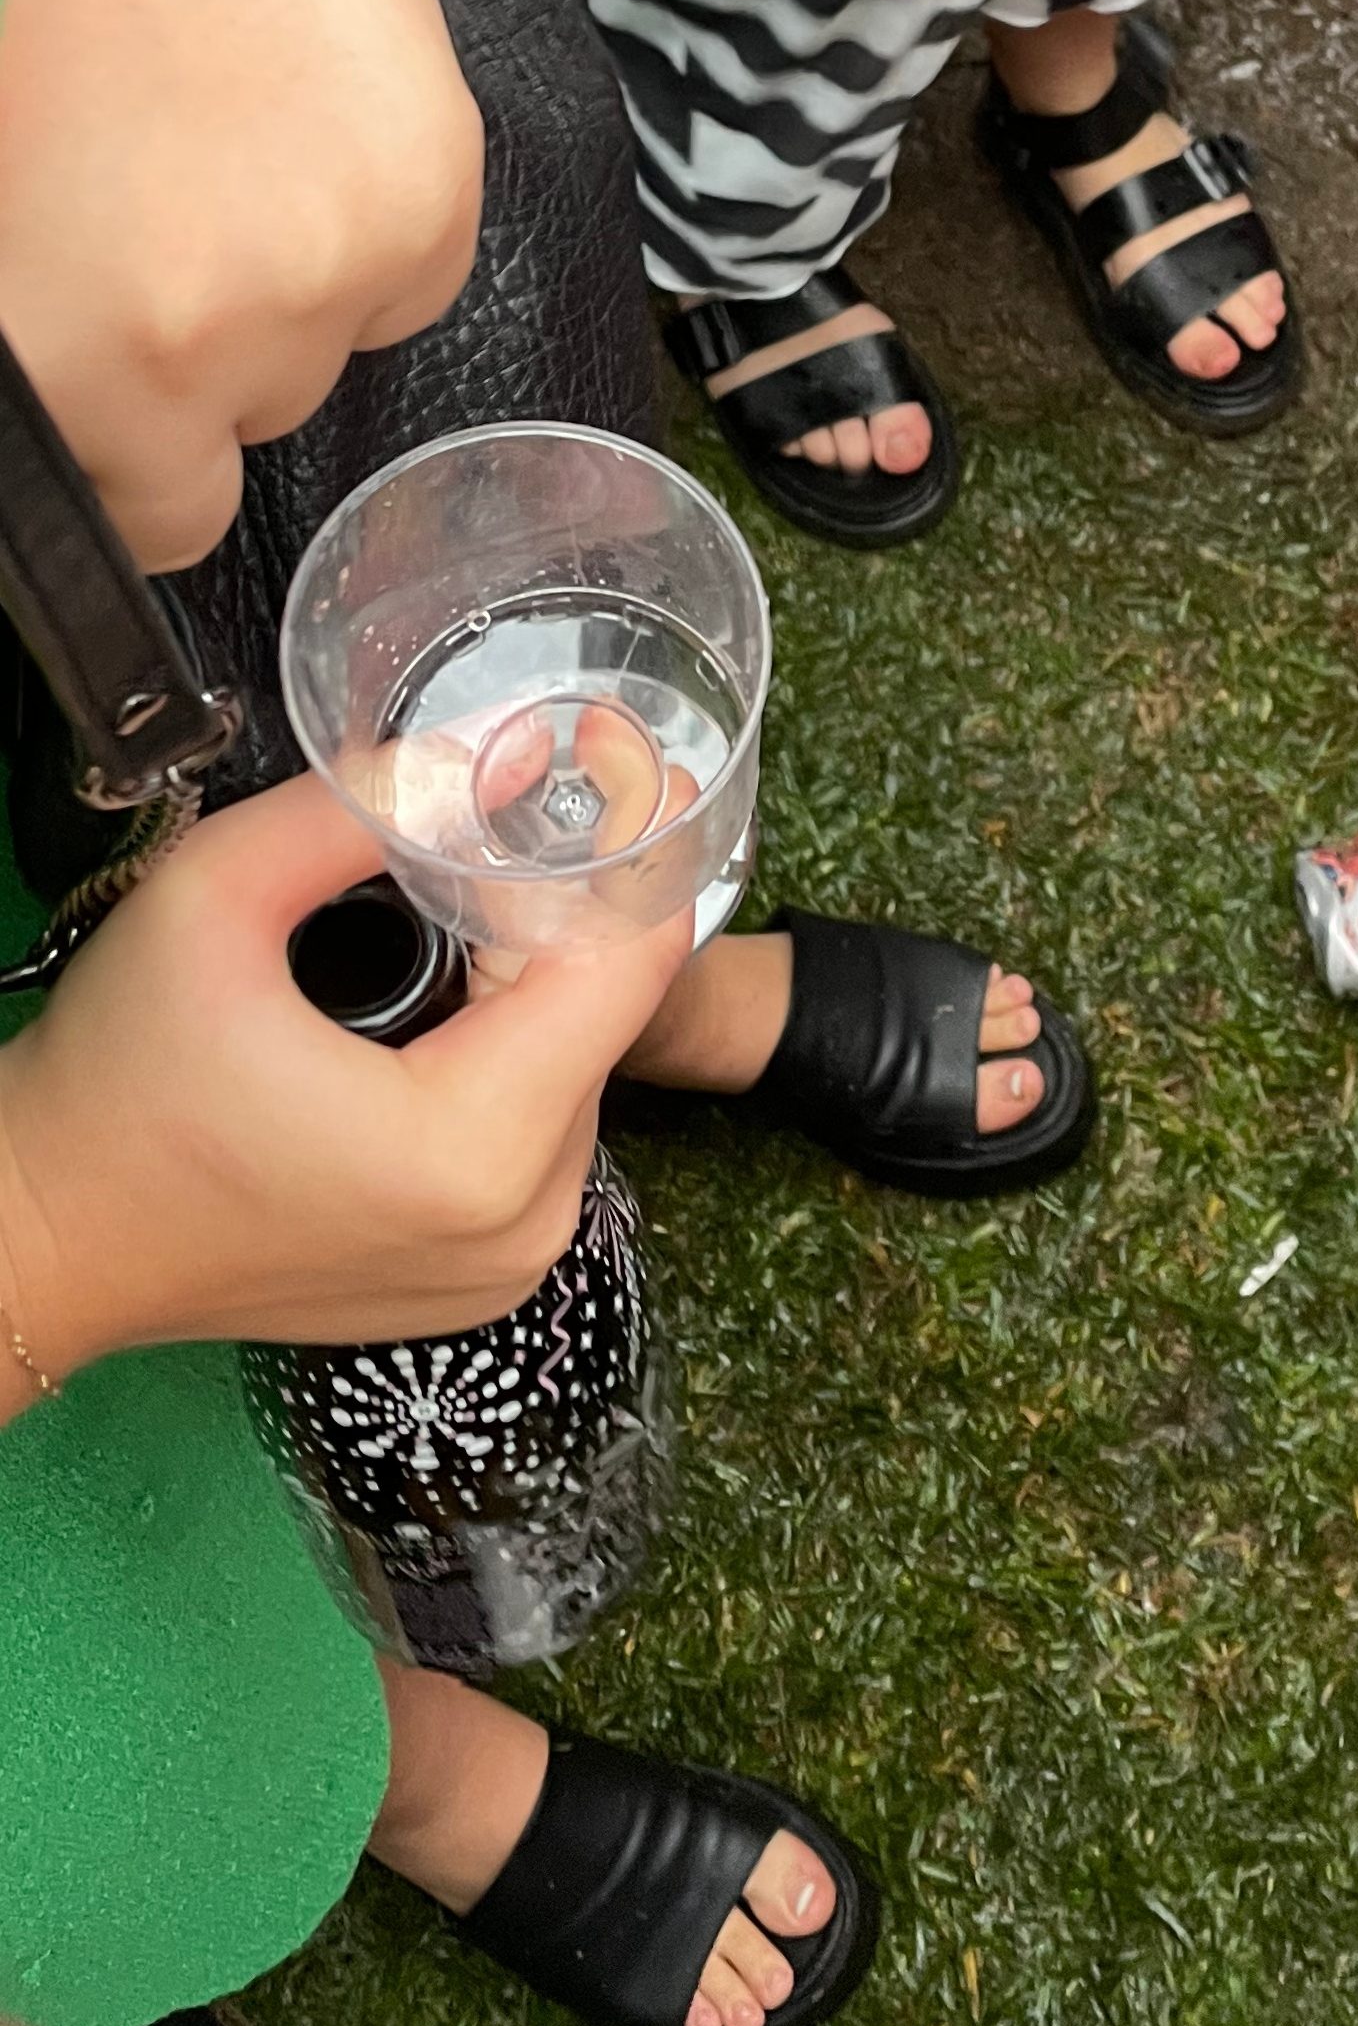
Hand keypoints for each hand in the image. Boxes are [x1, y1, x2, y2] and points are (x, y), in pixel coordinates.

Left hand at [0, 0, 483, 570]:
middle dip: (211, 352)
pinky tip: (311, 120)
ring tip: (233, 146)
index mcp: (87, 360)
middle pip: (252, 425)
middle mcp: (229, 346)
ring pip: (337, 348)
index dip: (140, 461)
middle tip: (161, 218)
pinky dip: (375, 223)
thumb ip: (58, 336)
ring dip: (297, 283)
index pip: (160, 519)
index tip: (127, 399)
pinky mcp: (438, 193)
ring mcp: (346, 271)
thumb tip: (103, 400)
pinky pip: (416, 275)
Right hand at [0, 776, 691, 1398]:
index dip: (626, 854)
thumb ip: (365, 806)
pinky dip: (501, 1057)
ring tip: (433, 929)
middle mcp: (527, 1221)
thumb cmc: (110, 1084)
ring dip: (524, 986)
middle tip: (475, 840)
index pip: (630, 969)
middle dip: (551, 914)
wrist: (40, 1241)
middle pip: (603, 1015)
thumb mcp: (213, 898)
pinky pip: (541, 1129)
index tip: (602, 769)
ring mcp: (515, 1260)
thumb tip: (501, 752)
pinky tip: (423, 1013)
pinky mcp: (492, 1274)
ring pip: (576, 1068)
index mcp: (477, 1147)